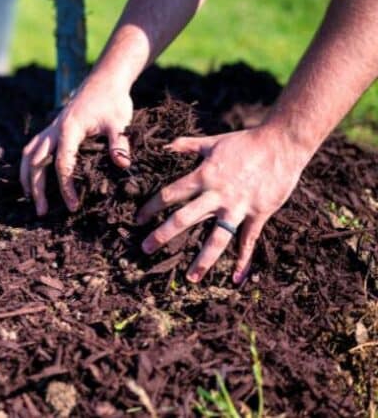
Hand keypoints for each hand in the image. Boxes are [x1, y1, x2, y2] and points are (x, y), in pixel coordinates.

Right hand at [20, 70, 133, 215]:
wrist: (104, 81)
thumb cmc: (113, 102)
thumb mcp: (120, 122)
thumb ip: (120, 143)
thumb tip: (122, 165)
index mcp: (69, 129)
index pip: (62, 164)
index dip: (65, 187)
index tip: (73, 206)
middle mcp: (54, 129)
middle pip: (36, 162)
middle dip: (36, 188)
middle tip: (42, 212)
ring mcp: (50, 129)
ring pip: (28, 155)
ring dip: (26, 178)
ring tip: (30, 200)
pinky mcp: (51, 129)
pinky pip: (32, 148)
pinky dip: (28, 165)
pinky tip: (31, 179)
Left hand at [136, 126, 310, 283]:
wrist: (282, 144)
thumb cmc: (245, 142)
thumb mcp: (212, 142)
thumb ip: (187, 145)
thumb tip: (166, 146)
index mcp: (203, 176)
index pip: (170, 194)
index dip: (151, 207)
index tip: (138, 219)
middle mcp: (217, 195)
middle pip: (184, 219)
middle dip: (163, 235)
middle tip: (146, 249)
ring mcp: (238, 207)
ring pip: (217, 238)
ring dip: (203, 259)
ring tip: (191, 278)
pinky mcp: (258, 214)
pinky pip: (248, 241)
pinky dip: (243, 260)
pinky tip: (236, 278)